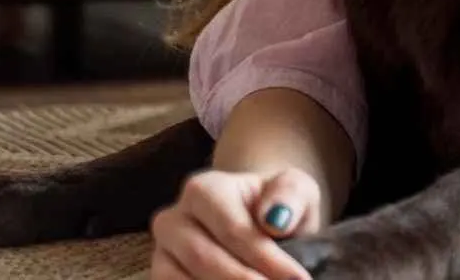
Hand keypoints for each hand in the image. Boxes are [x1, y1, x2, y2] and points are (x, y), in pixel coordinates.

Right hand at [151, 166, 321, 279]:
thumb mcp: (296, 189)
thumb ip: (291, 194)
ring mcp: (162, 253)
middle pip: (204, 259)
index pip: (232, 229)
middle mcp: (173, 220)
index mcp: (203, 189)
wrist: (256, 220)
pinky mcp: (161, 277)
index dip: (266, 259)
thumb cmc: (276, 205)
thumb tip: (275, 218)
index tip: (298, 279)